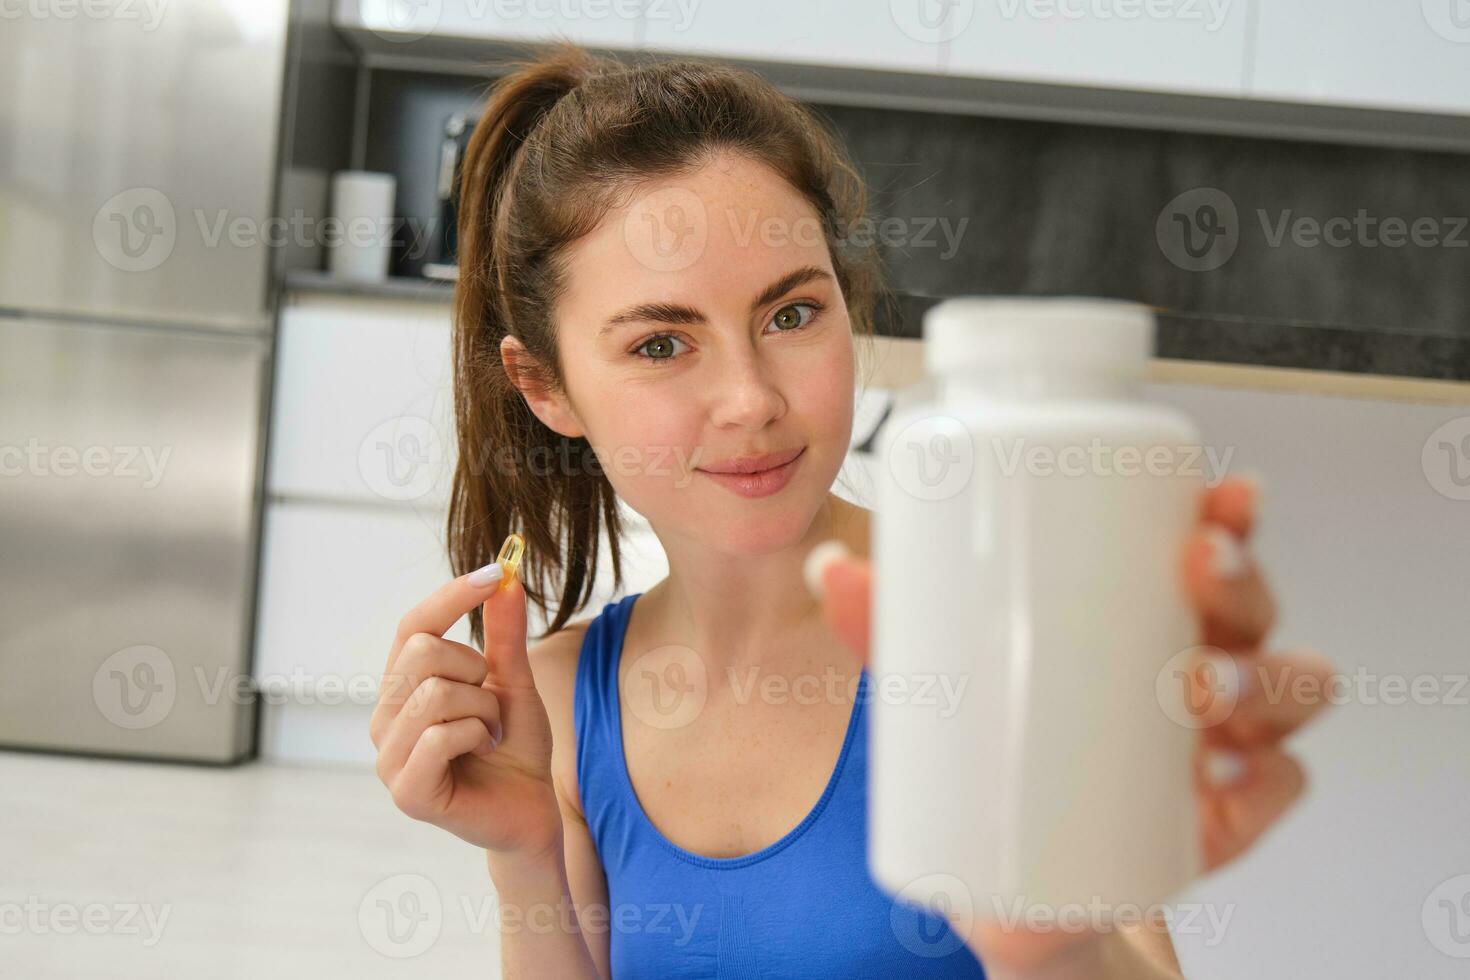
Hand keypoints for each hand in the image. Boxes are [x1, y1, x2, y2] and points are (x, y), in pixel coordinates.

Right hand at [369, 565, 561, 860]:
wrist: (531, 809)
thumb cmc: (515, 747)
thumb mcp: (513, 682)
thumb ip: (503, 636)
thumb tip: (505, 578)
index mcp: (402, 688)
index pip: (412, 626)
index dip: (452, 596)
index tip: (497, 572)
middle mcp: (384, 719)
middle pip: (420, 652)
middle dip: (474, 669)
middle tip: (492, 703)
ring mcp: (388, 757)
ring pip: (434, 693)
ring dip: (483, 709)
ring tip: (491, 732)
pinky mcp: (406, 792)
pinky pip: (441, 736)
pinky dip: (479, 735)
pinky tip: (485, 751)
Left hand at [811, 475, 1334, 971]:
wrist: (1014, 890)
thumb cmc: (995, 763)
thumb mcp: (941, 691)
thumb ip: (891, 633)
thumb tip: (830, 569)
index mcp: (1142, 617)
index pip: (1200, 548)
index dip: (1225, 514)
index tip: (1217, 492)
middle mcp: (1196, 667)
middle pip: (1251, 605)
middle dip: (1239, 577)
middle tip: (1197, 567)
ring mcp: (1218, 743)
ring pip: (1289, 685)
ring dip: (1260, 675)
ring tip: (1199, 684)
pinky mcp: (1227, 819)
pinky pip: (1281, 787)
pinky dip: (1268, 777)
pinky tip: (1228, 776)